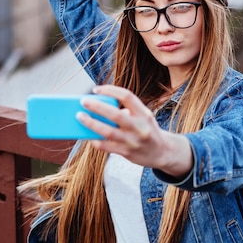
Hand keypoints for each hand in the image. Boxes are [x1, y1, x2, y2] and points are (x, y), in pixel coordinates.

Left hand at [78, 85, 192, 178]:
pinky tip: (88, 135)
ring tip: (80, 116)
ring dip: (91, 123)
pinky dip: (95, 140)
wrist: (162, 152)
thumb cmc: (148, 130)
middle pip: (115, 114)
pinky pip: (106, 146)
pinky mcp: (126, 153)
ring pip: (108, 132)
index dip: (110, 90)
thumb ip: (128, 110)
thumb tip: (102, 106)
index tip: (96, 89)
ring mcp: (132, 141)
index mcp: (144, 114)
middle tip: (83, 101)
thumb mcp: (144, 116)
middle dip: (97, 107)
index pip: (127, 96)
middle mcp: (139, 127)